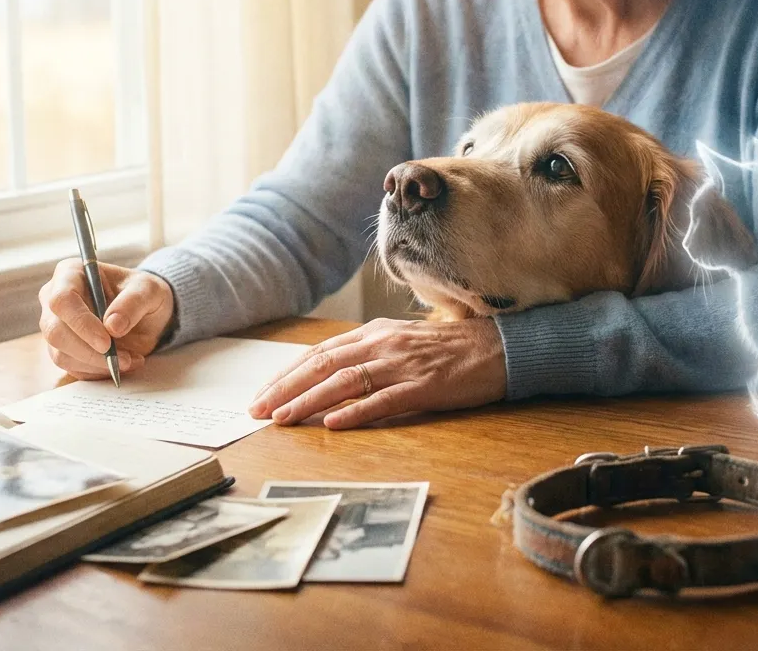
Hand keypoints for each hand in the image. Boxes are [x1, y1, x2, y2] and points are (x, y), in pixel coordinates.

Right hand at [37, 259, 174, 379]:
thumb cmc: (143, 293)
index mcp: (70, 274)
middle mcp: (54, 299)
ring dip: (98, 364)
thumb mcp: (149, 291)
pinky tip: (123, 363)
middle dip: (89, 351)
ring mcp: (56, 326)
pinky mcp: (63, 349)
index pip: (62, 300)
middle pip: (55, 331)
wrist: (146, 314)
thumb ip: (133, 303)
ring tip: (131, 360)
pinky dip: (99, 371)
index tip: (107, 342)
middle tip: (122, 359)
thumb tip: (112, 326)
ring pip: (61, 355)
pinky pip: (72, 368)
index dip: (81, 323)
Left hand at [249, 318, 506, 428]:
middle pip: (323, 366)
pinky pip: (384, 401)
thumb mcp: (401, 341)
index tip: (262, 395)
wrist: (499, 348)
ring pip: (345, 382)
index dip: (287, 374)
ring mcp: (403, 365)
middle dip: (286, 389)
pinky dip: (356, 413)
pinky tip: (334, 424)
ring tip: (283, 419)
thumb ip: (368, 354)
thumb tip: (329, 374)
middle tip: (258, 411)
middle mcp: (383, 345)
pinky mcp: (424, 386)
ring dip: (309, 401)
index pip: (320, 353)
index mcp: (374, 334)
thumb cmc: (449, 349)